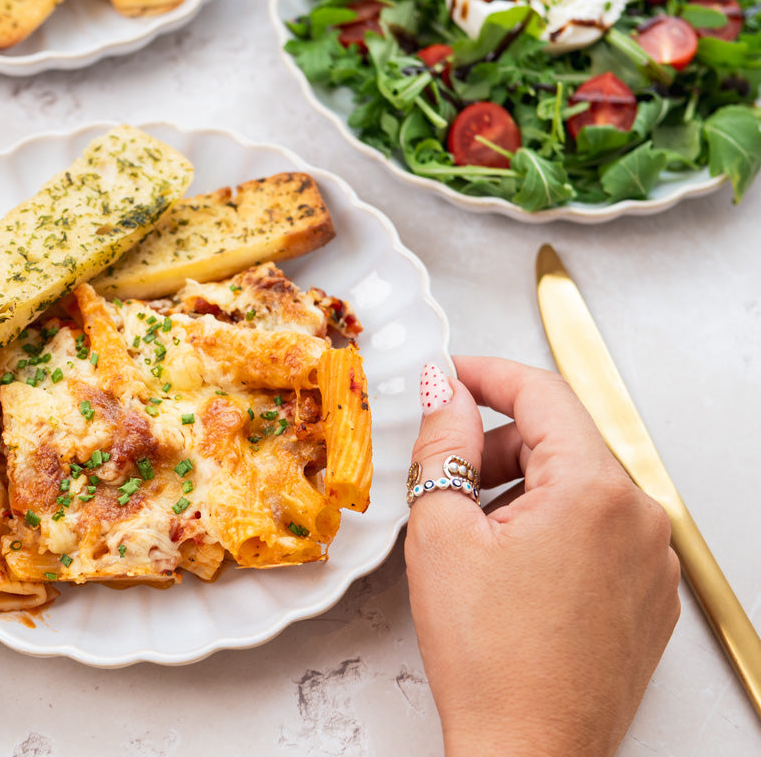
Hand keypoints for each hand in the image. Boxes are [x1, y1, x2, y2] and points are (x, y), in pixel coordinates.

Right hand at [404, 357, 679, 756]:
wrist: (528, 751)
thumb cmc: (489, 658)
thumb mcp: (441, 532)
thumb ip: (445, 444)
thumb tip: (445, 392)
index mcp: (594, 491)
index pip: (543, 393)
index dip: (486, 374)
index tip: (450, 375)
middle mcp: (639, 518)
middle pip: (563, 441)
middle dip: (498, 445)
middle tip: (444, 473)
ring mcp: (651, 561)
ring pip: (579, 488)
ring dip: (522, 489)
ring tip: (472, 536)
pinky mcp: (648, 597)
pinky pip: (598, 532)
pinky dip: (551, 528)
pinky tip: (508, 569)